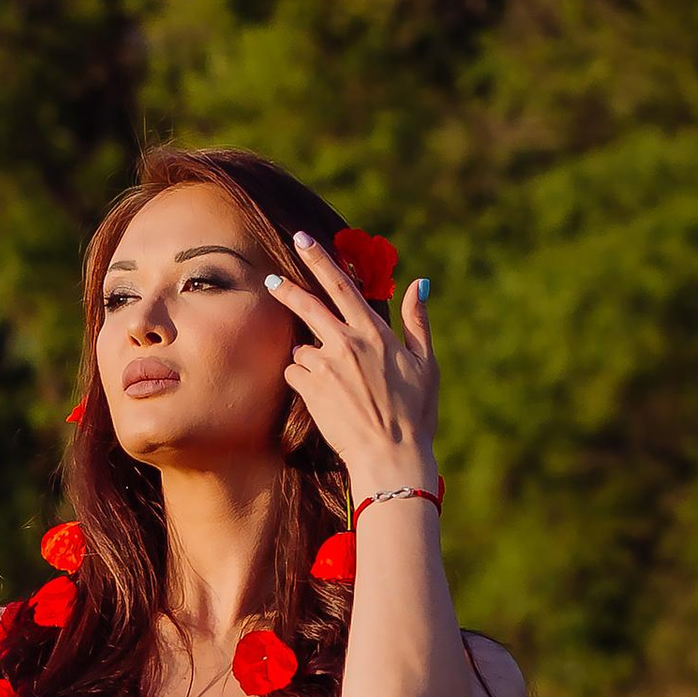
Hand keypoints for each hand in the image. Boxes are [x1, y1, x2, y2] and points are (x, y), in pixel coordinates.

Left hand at [263, 227, 437, 493]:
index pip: (341, 286)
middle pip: (307, 305)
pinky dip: (302, 381)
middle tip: (271, 280)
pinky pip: (295, 374)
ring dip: (309, 358)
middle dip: (286, 289)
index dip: (320, 259)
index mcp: (374, 332)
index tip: (302, 240)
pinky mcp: (310, 390)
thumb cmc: (415, 413)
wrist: (391, 456)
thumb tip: (421, 284)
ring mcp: (326, 366)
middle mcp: (347, 343)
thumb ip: (417, 322)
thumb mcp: (426, 364)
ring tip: (334, 385)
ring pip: (301, 348)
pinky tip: (323, 397)